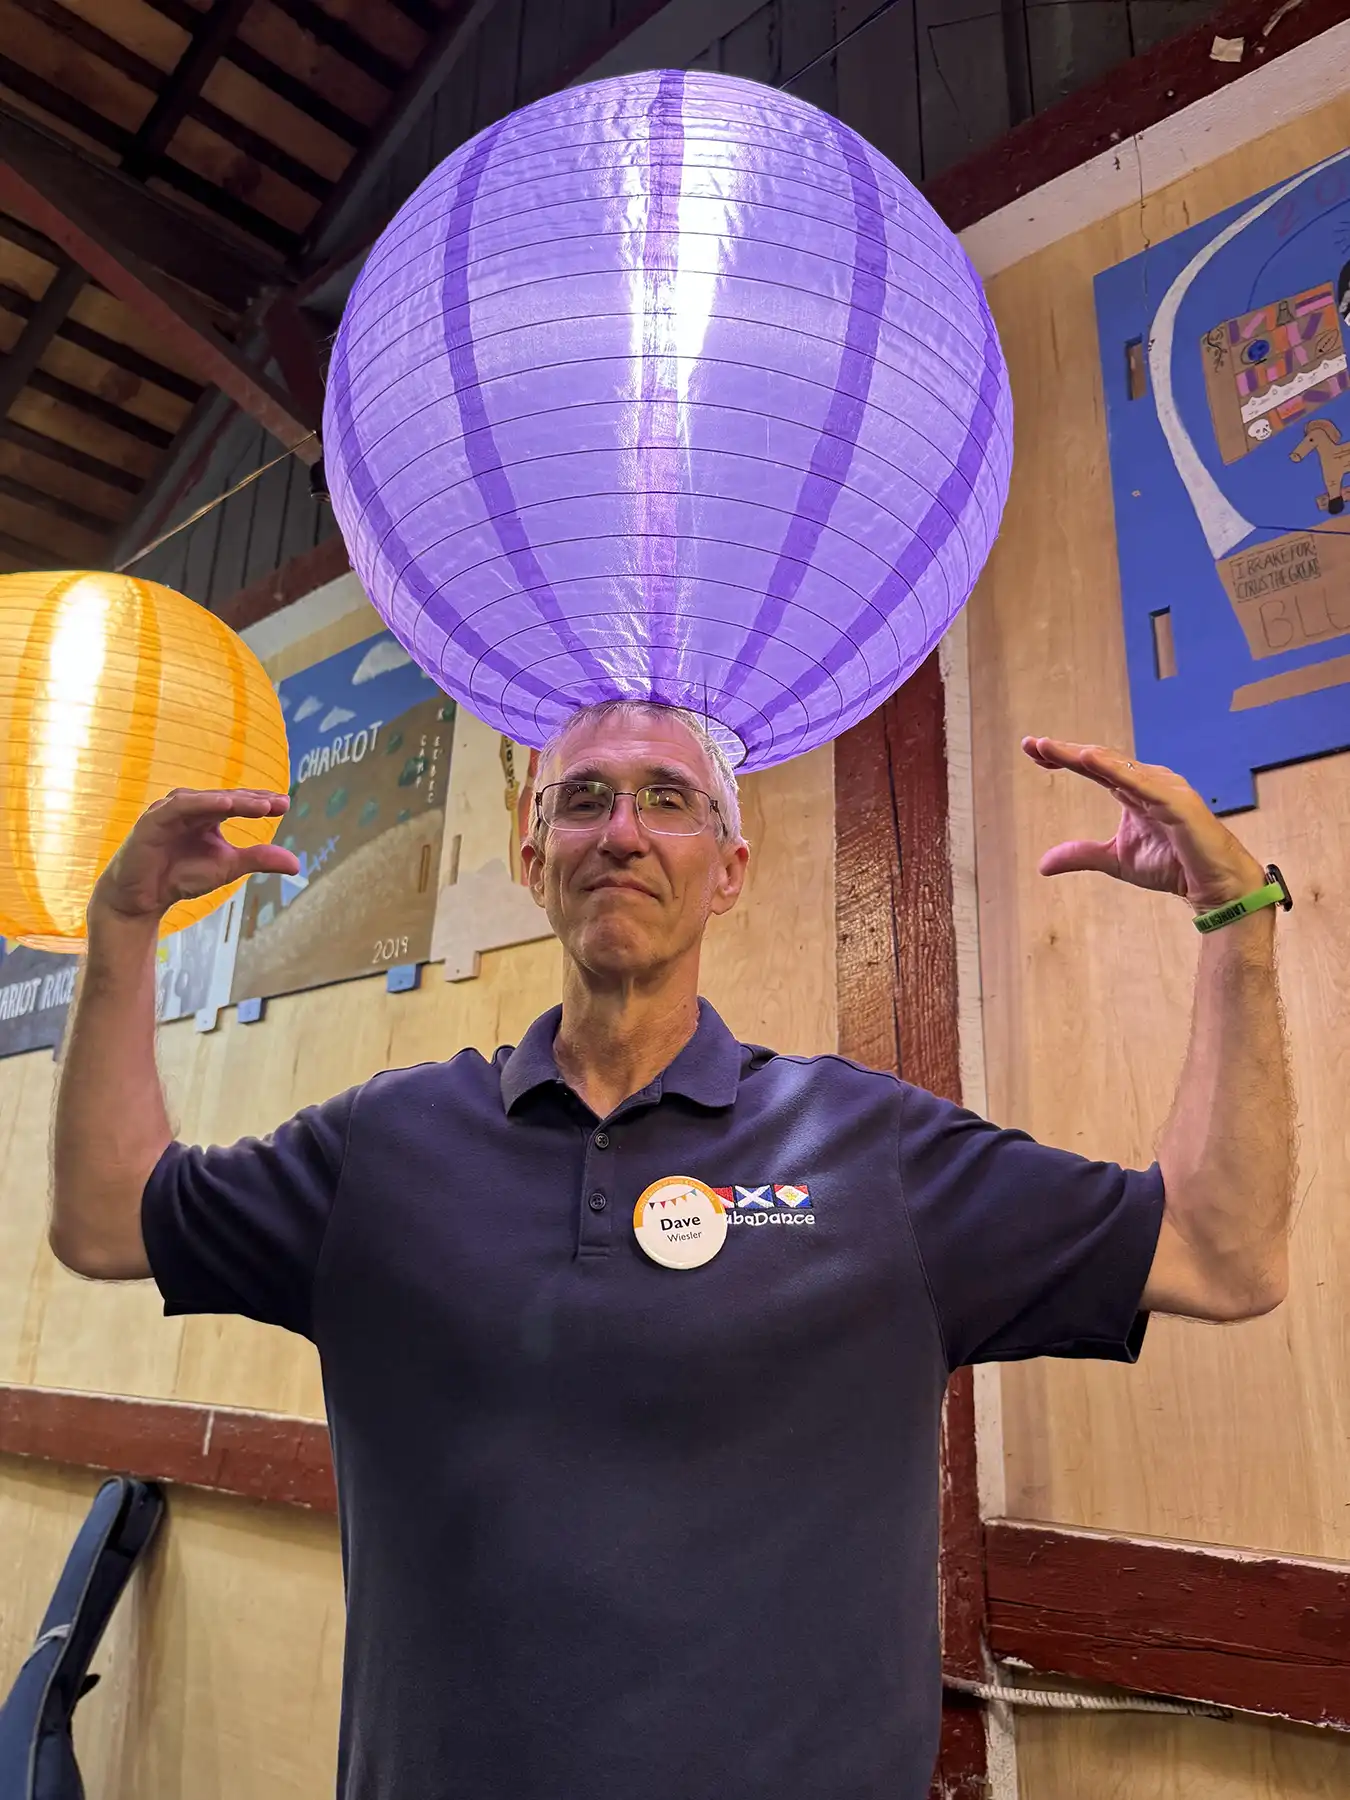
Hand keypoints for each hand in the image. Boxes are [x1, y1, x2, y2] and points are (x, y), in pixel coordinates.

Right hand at [89, 789, 300, 926]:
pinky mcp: (153, 820)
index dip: (262, 802)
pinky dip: (202, 803)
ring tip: (260, 804)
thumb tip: (296, 863)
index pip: (238, 802)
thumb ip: (258, 860)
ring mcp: (170, 810)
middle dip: (253, 800)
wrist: (142, 898)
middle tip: (279, 802)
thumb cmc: (182, 876)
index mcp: (207, 813)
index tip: (286, 804)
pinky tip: (223, 804)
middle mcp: (190, 807)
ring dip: (233, 800)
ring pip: (206, 799)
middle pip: (226, 798)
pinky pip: (179, 807)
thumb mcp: (228, 867)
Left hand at [1022, 739, 1264, 911]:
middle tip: (1032, 744)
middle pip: (1100, 760)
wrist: (1211, 885)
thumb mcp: (1114, 859)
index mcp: (1132, 790)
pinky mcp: (1177, 802)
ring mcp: (1163, 788)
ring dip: (1083, 755)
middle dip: (1065, 751)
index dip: (1062, 757)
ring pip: (1118, 766)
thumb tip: (1042, 865)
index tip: (1031, 751)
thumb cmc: (1170, 865)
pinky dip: (1116, 770)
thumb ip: (1080, 855)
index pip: (1092, 768)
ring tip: (1052, 748)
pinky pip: (1142, 783)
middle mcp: (1147, 781)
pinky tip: (1090, 760)